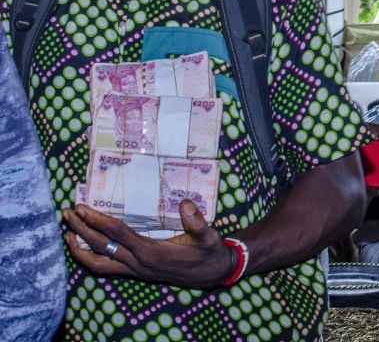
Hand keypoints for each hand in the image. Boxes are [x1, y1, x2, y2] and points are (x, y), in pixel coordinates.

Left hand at [63, 200, 234, 288]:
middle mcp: (138, 263)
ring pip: (96, 263)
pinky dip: (89, 257)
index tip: (82, 208)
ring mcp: (134, 270)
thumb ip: (198, 223)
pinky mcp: (135, 273)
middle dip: (80, 229)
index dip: (97, 220)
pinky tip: (84, 246)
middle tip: (66, 212)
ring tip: (67, 232)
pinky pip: (104, 268)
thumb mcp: (209, 237)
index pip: (117, 234)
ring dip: (78, 247)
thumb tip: (185, 204)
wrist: (211, 274)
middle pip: (100, 246)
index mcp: (152, 252)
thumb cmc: (209, 252)